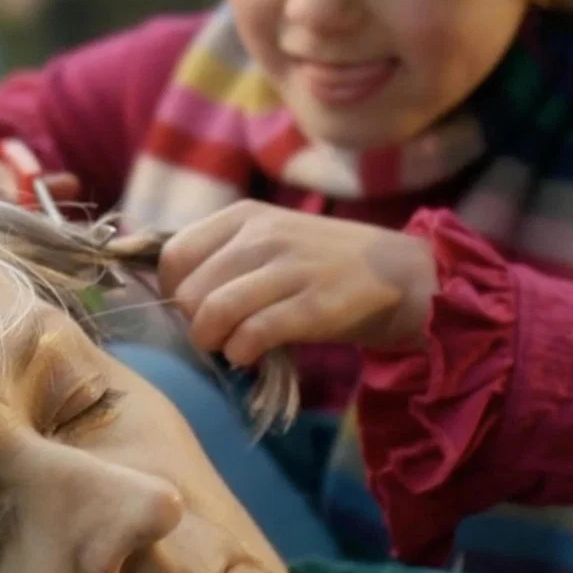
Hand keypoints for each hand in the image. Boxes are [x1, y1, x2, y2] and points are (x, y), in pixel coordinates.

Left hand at [157, 200, 437, 366]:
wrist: (399, 274)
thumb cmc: (321, 263)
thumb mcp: (269, 240)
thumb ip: (223, 257)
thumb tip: (173, 295)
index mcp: (244, 216)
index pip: (174, 255)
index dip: (173, 291)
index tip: (193, 308)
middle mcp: (263, 236)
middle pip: (189, 291)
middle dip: (194, 323)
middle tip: (218, 333)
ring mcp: (290, 268)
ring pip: (215, 311)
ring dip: (214, 341)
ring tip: (230, 347)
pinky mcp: (315, 305)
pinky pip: (254, 334)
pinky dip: (241, 353)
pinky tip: (250, 356)